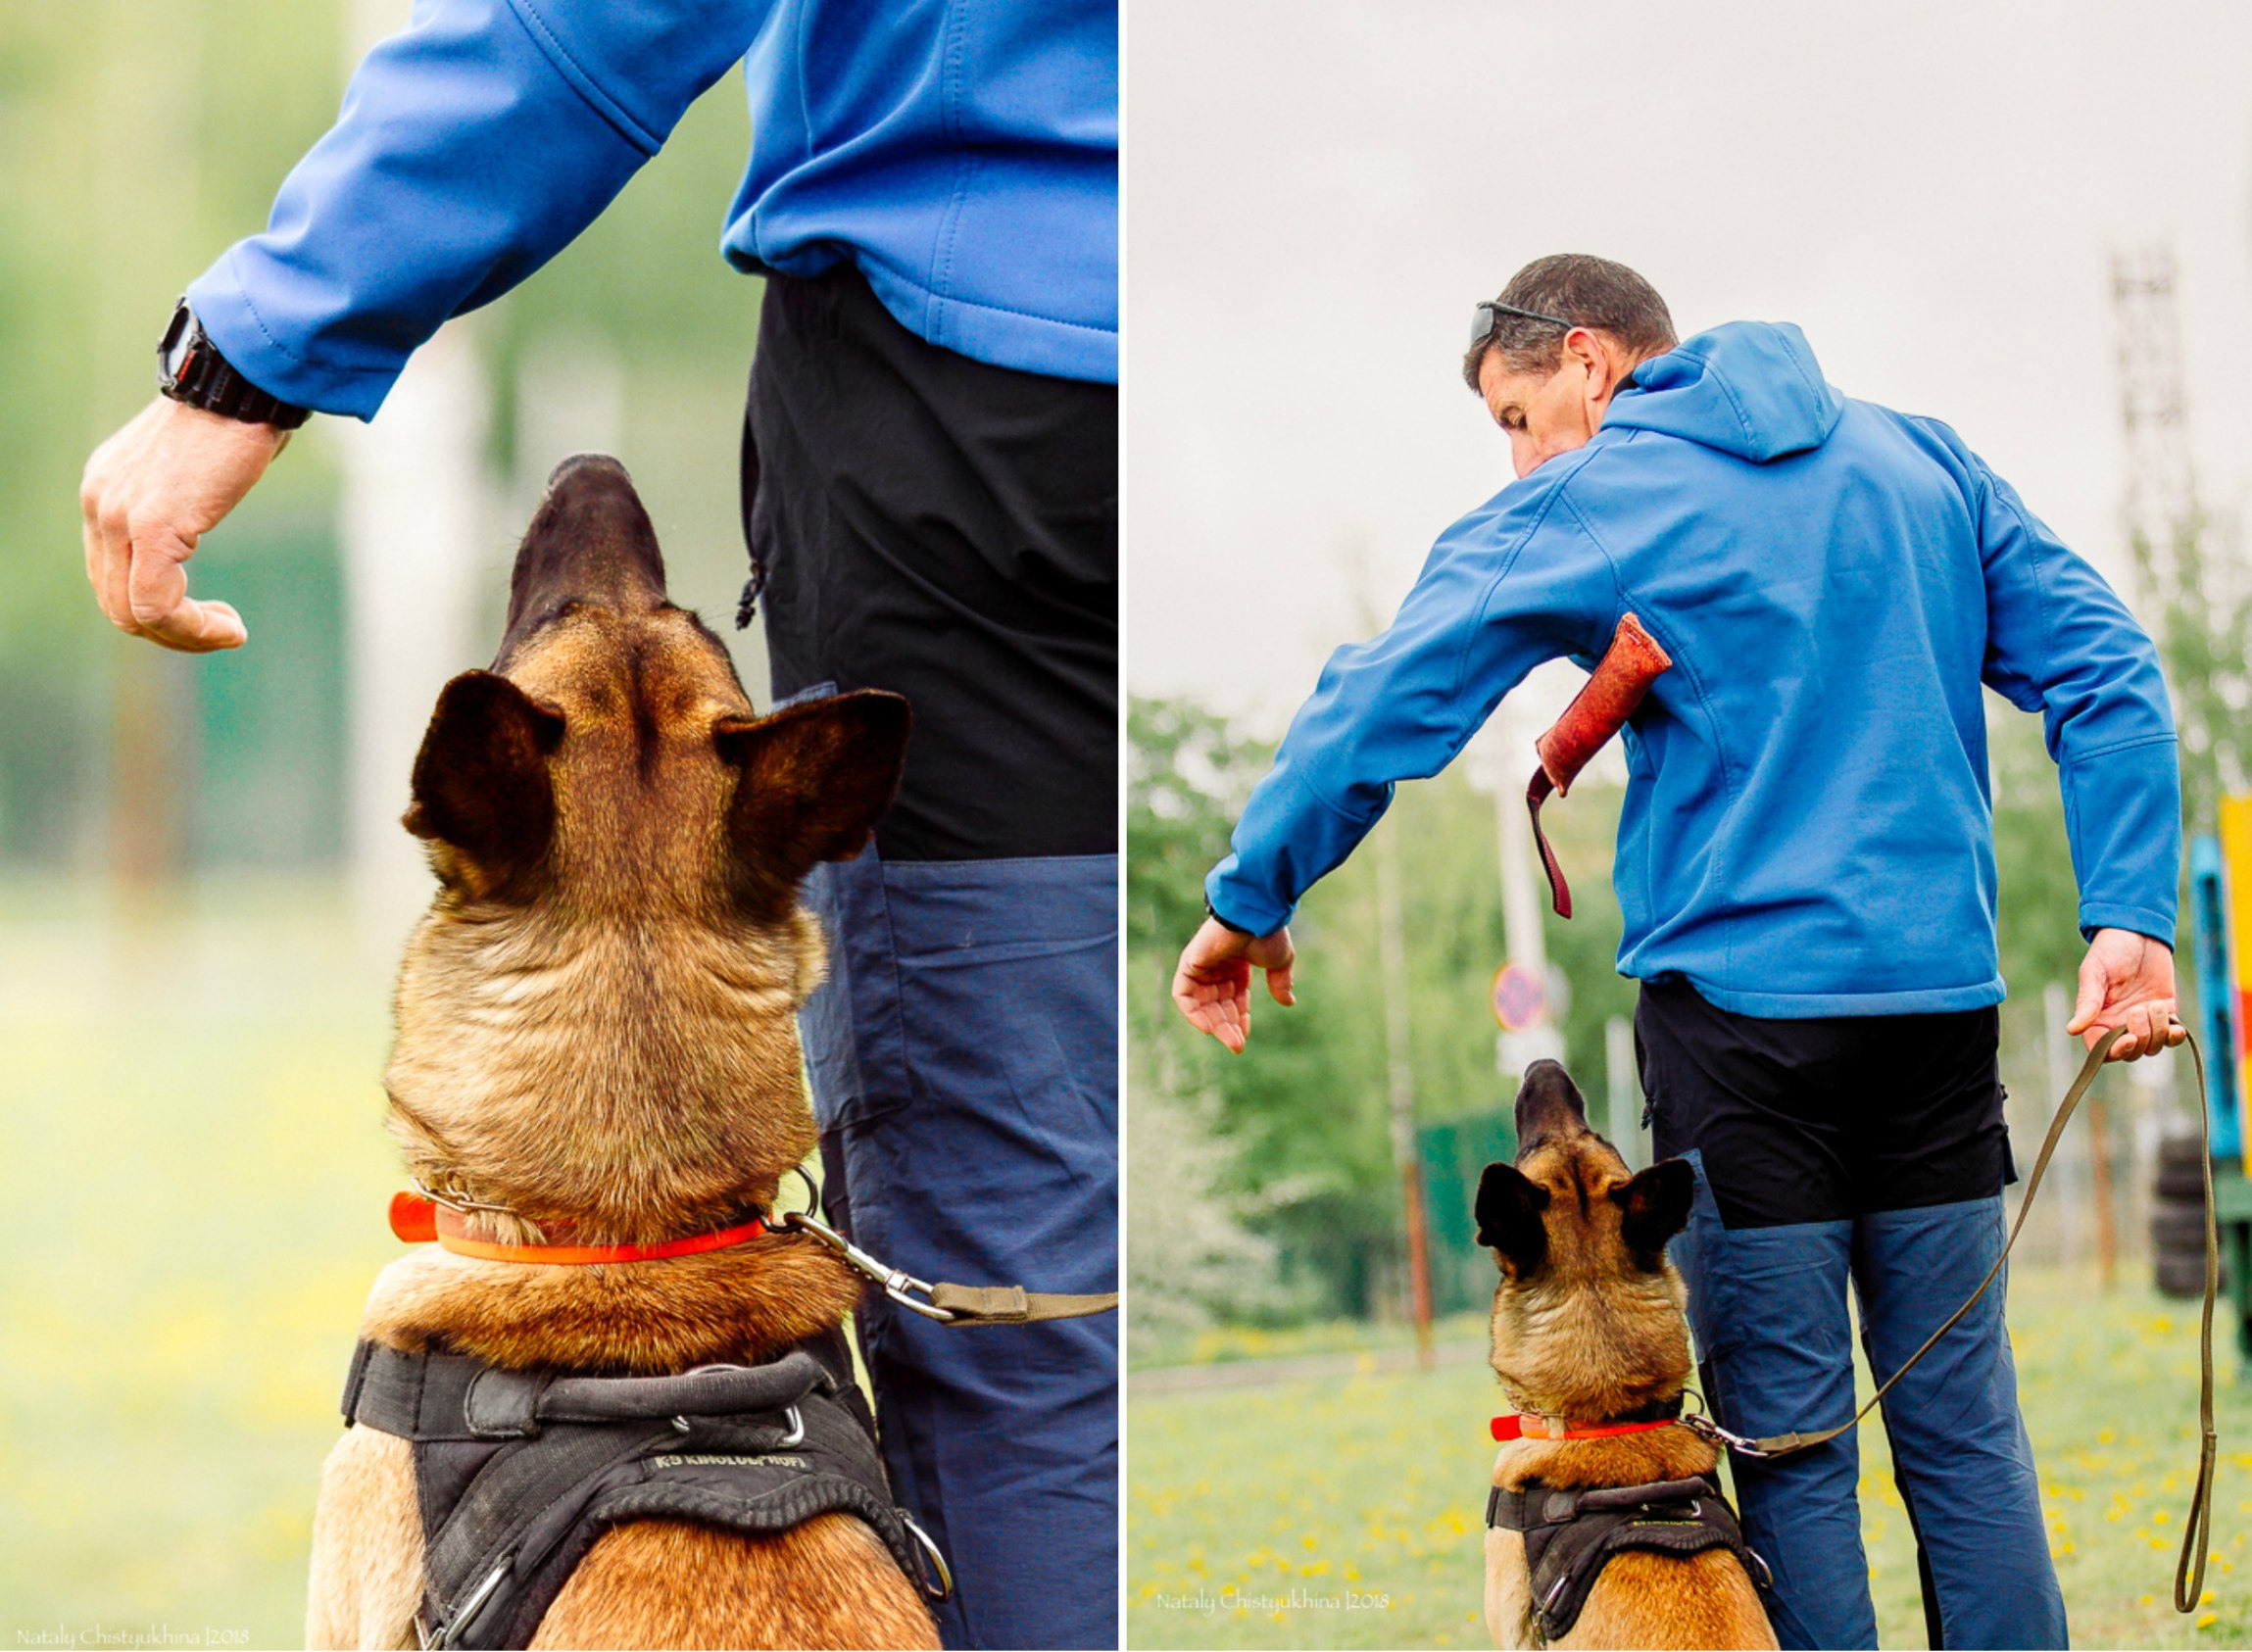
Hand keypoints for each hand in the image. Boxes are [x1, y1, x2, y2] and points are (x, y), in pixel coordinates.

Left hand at [81, 397, 290, 650]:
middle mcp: (99, 505)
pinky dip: (194, 628)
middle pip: (115, 603)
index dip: (158, 610)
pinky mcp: (152, 527)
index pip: (110, 576)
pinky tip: (230, 627)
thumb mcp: (190, 467)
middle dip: (171, 633)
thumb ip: (177, 499)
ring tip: (229, 631)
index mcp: (104, 492)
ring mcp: (119, 516)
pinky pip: (158, 604)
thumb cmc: (234, 420)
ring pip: (132, 613)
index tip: (213, 612)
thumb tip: (198, 517)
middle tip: (223, 630)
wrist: (241, 387)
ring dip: (185, 635)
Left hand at [1171, 915, 1295, 1053]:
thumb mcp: (1279, 962)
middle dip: (1227, 1026)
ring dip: (1215, 1024)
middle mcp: (1218, 966)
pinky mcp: (1189, 963)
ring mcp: (1202, 965)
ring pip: (1203, 1004)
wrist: (1254, 914)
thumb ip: (1280, 982)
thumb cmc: (1268, 932)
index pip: (1234, 998)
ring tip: (1231, 1041)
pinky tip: (1209, 1028)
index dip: (1239, 1018)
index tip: (1245, 1036)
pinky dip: (1192, 1013)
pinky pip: (1183, 995)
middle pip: (1218, 1004)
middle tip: (1237, 1046)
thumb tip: (1288, 1002)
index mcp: (1237, 964)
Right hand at [2065, 926, 2186, 1061]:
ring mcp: (2144, 1021)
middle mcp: (2119, 1023)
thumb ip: (2087, 1002)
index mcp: (2098, 1017)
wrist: (2140, 932)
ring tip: (2154, 1005)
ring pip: (2152, 1047)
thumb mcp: (2095, 973)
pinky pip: (2171, 1037)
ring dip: (2157, 1031)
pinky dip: (2175, 1036)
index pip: (2101, 1049)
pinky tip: (2176, 1025)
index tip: (2126, 1039)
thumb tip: (2072, 1029)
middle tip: (2139, 1010)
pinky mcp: (2166, 1013)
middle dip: (2140, 1037)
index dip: (2114, 1050)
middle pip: (2130, 1053)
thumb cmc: (2111, 949)